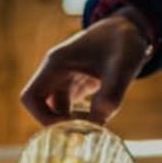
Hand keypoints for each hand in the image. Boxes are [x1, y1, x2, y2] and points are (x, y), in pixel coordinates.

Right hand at [21, 12, 151, 124]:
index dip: (42, 118)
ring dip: (70, 124)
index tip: (67, 127)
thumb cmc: (125, 42)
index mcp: (56, 64)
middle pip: (40, 108)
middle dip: (57, 125)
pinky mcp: (75, 87)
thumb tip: (98, 122)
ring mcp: (64, 80)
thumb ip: (112, 93)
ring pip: (55, 111)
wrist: (131, 29)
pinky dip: (79, 120)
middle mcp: (55, 73)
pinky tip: (98, 122)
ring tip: (94, 128)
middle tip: (83, 133)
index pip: (30, 98)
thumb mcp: (124, 67)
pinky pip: (68, 110)